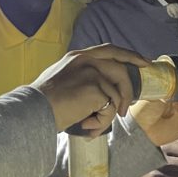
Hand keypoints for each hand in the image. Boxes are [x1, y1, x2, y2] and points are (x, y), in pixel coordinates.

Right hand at [31, 45, 149, 135]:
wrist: (33, 111)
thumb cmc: (42, 102)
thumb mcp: (61, 79)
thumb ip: (80, 77)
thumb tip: (99, 93)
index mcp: (78, 56)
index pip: (110, 50)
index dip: (129, 56)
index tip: (144, 62)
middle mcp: (86, 60)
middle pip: (120, 70)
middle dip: (128, 91)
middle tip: (126, 109)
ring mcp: (92, 73)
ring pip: (115, 95)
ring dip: (107, 115)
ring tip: (92, 125)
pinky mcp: (95, 88)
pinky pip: (110, 109)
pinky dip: (101, 122)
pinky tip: (86, 126)